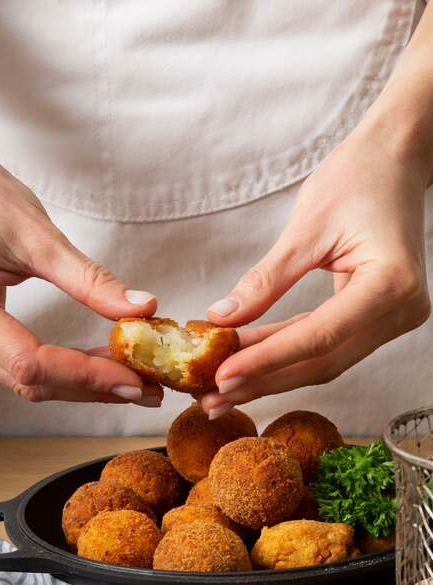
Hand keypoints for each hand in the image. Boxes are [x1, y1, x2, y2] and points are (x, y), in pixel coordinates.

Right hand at [0, 141, 162, 405]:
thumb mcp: (38, 236)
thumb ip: (91, 280)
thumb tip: (141, 308)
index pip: (33, 363)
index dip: (89, 375)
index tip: (136, 378)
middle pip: (31, 382)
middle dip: (92, 387)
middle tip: (145, 387)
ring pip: (24, 380)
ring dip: (78, 382)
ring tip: (128, 376)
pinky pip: (14, 364)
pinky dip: (58, 368)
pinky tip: (92, 361)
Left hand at [202, 128, 430, 417]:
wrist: (394, 159)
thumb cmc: (357, 178)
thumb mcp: (305, 226)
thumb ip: (266, 280)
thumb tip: (223, 319)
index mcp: (389, 284)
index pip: (318, 336)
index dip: (266, 359)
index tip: (221, 375)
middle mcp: (399, 311)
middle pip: (322, 361)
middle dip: (263, 379)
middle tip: (213, 396)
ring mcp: (391, 317)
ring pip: (322, 359)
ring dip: (271, 373)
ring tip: (223, 387)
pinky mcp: (375, 316)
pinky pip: (326, 342)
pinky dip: (286, 351)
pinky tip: (250, 360)